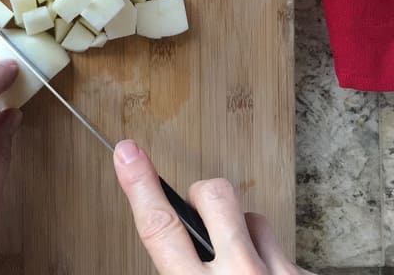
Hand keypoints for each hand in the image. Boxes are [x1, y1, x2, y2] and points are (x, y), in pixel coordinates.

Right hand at [113, 140, 316, 273]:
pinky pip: (287, 252)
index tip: (128, 152)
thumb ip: (181, 272)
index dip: (140, 185)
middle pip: (214, 195)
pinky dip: (277, 265)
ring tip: (246, 270)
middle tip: (206, 223)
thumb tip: (178, 251)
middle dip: (205, 198)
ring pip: (255, 219)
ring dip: (246, 237)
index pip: (160, 227)